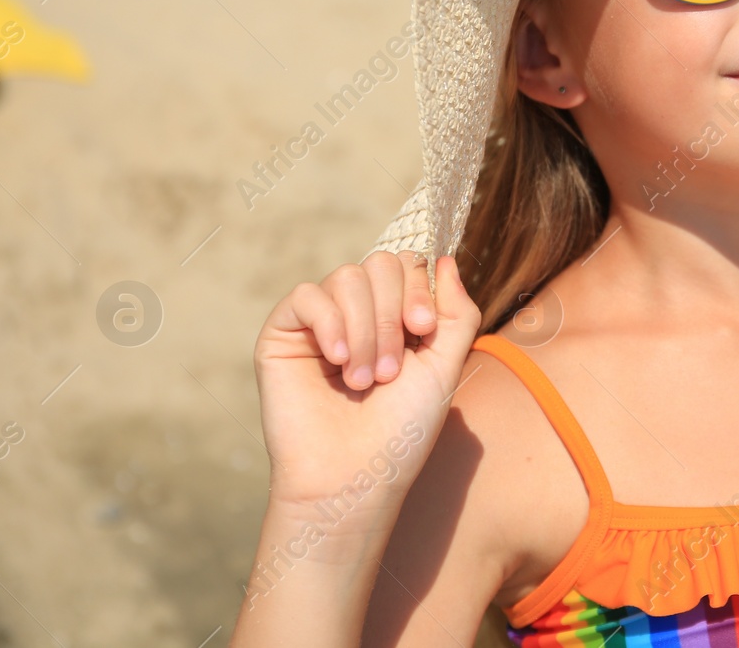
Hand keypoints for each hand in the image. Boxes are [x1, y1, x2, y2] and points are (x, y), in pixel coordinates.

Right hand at [252, 251, 479, 527]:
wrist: (353, 479)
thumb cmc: (401, 431)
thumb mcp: (444, 367)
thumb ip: (457, 312)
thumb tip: (446, 260)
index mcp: (396, 317)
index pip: (409, 264)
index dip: (419, 288)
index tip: (423, 330)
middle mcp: (358, 314)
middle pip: (380, 263)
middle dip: (391, 313)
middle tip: (391, 370)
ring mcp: (320, 322)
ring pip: (347, 277)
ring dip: (364, 329)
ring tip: (363, 380)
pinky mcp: (282, 335)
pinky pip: (306, 295)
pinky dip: (329, 323)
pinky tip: (336, 361)